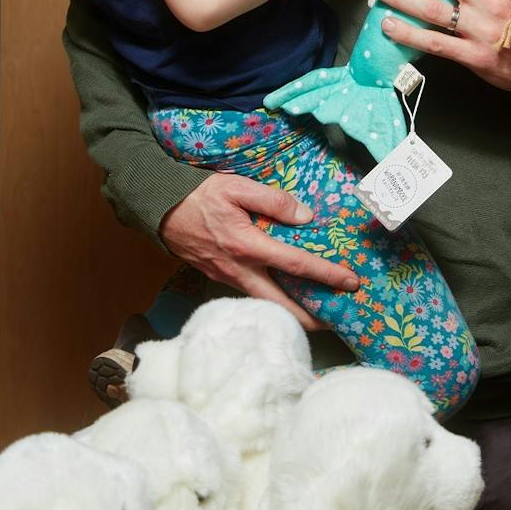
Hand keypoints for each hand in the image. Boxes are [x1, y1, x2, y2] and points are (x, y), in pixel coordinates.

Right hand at [157, 169, 359, 331]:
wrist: (160, 209)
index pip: (295, 264)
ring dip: (289, 314)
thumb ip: (273, 200)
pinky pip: (250, 296)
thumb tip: (305, 216)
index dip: (326, 274)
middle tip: (335, 323)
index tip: (350, 282)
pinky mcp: (219, 278)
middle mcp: (239, 269)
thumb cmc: (199, 195)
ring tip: (314, 316)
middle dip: (309, 319)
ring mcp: (227, 278)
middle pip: (280, 305)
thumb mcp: (237, 186)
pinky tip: (283, 299)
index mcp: (247, 246)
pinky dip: (270, 303)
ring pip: (264, 304)